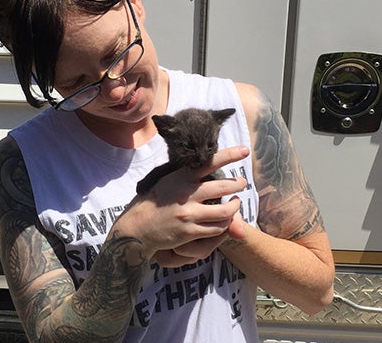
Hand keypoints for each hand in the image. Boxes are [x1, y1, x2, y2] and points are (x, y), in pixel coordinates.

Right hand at [115, 146, 249, 259]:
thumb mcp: (165, 181)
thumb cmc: (152, 202)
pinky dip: (225, 224)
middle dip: (238, 184)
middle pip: (224, 187)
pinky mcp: (190, 232)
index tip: (244, 150)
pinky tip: (224, 221)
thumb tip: (205, 168)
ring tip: (235, 203)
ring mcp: (189, 214)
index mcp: (180, 178)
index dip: (229, 155)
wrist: (137, 228)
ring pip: (225, 211)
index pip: (208, 162)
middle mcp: (186, 194)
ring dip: (235, 207)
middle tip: (242, 182)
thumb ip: (186, 177)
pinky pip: (217, 229)